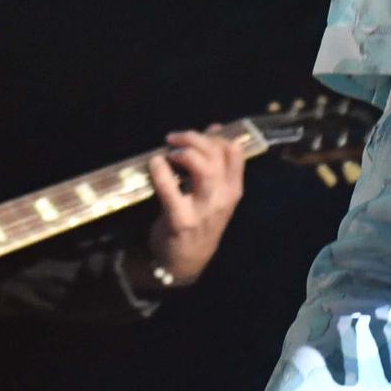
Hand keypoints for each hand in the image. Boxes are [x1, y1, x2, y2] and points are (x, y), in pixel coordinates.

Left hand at [144, 126, 246, 284]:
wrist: (184, 263)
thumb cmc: (199, 222)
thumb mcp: (214, 195)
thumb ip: (214, 163)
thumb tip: (214, 128)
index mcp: (233, 190)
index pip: (234, 152)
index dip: (215, 136)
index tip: (198, 134)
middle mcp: (223, 199)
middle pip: (217, 156)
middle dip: (195, 139)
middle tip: (173, 138)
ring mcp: (204, 211)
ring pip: (204, 169)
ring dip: (184, 153)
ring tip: (169, 152)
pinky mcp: (181, 220)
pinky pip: (171, 190)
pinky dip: (161, 172)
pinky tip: (155, 163)